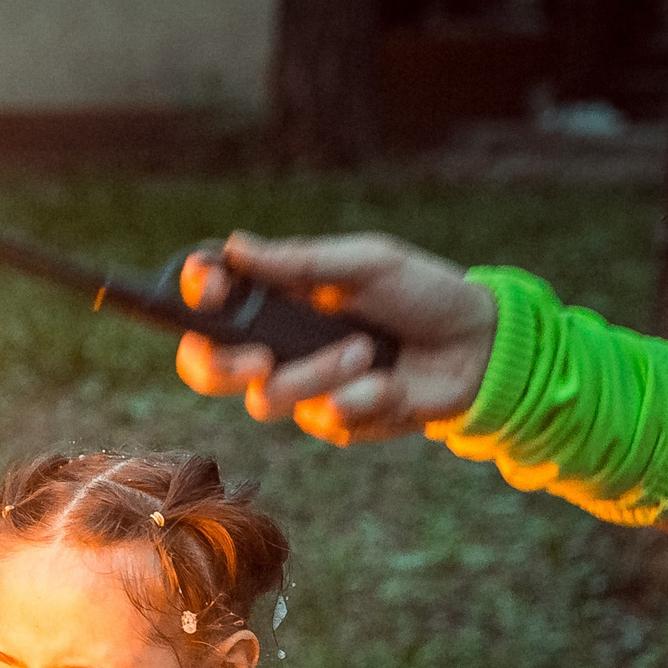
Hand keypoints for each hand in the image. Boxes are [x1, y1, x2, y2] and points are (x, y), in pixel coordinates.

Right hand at [175, 232, 497, 446]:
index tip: (208, 287)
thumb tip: (235, 247)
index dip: (191, 295)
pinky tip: (390, 383)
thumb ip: (300, 263)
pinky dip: (361, 398)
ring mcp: (302, 386)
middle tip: (259, 357)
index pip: (210, 298)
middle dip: (223, 365)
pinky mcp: (332, 420)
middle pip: (207, 367)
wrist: (475, 347)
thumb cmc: (420, 292)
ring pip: (268, 399)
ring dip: (319, 374)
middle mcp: (276, 343)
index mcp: (276, 296)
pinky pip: (324, 419)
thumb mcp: (365, 263)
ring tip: (368, 352)